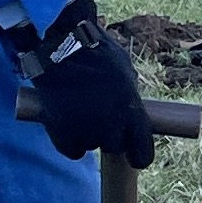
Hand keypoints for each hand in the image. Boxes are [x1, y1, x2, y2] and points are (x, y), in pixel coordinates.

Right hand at [13, 0, 155, 170]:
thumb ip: (129, 94)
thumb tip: (132, 110)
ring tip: (78, 108)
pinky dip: (68, 140)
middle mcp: (111, 125)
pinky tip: (66, 121)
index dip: (138, 155)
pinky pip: (71, 149)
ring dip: (86, 134)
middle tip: (98, 115)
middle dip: (109, 135)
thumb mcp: (123, 69)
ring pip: (90, 146)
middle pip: (114, 147)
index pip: (143, 152)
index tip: (134, 156)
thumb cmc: (94, 51)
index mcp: (131, 109)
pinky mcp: (61, 133)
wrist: (58, 46)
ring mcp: (86, 131)